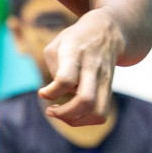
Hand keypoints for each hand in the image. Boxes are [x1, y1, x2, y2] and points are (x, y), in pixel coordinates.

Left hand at [38, 9, 123, 125]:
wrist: (107, 31)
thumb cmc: (74, 40)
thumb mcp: (56, 44)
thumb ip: (52, 68)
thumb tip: (55, 93)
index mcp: (76, 53)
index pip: (66, 79)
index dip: (52, 92)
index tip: (42, 92)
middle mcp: (93, 67)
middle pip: (86, 100)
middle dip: (65, 114)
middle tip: (51, 111)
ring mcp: (104, 80)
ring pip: (98, 112)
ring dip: (76, 121)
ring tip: (61, 114)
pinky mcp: (109, 89)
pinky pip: (101, 113)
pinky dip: (84, 120)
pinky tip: (72, 113)